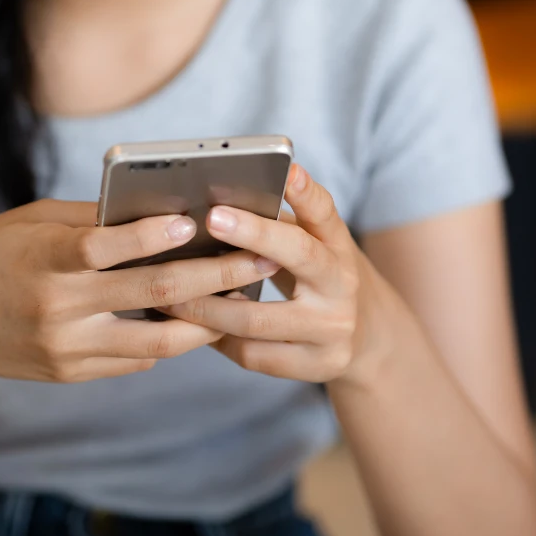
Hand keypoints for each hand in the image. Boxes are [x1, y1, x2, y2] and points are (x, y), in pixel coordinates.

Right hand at [0, 200, 281, 388]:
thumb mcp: (28, 224)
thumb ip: (89, 221)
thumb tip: (156, 213)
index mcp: (43, 259)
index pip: (106, 246)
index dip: (154, 235)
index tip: (198, 220)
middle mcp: (57, 308)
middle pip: (151, 292)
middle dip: (215, 275)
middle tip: (261, 259)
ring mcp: (66, 348)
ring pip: (158, 340)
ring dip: (206, 318)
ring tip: (242, 295)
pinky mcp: (70, 373)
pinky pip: (136, 358)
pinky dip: (167, 337)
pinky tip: (192, 317)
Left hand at [160, 165, 390, 385]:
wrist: (366, 338)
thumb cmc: (317, 278)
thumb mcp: (312, 246)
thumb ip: (278, 225)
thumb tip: (211, 202)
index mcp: (338, 245)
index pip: (325, 212)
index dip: (307, 191)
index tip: (289, 170)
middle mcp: (342, 284)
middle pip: (298, 255)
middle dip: (253, 234)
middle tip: (211, 218)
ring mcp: (332, 329)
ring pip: (257, 318)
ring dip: (206, 306)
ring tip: (168, 293)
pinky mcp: (318, 365)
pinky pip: (253, 354)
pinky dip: (218, 339)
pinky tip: (193, 327)